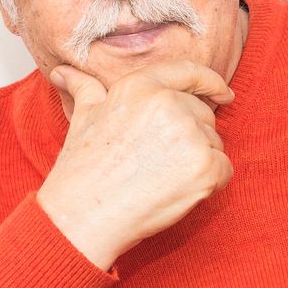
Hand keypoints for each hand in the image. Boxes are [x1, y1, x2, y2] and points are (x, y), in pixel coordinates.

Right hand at [36, 61, 234, 269]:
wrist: (84, 216)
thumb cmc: (82, 170)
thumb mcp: (83, 119)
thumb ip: (85, 89)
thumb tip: (62, 72)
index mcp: (140, 86)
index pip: (188, 72)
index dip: (210, 82)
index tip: (223, 93)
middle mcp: (168, 104)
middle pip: (204, 114)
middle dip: (192, 136)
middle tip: (160, 162)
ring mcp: (189, 136)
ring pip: (215, 143)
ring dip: (199, 161)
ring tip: (162, 178)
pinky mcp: (205, 168)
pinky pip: (224, 170)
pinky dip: (210, 183)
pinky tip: (179, 192)